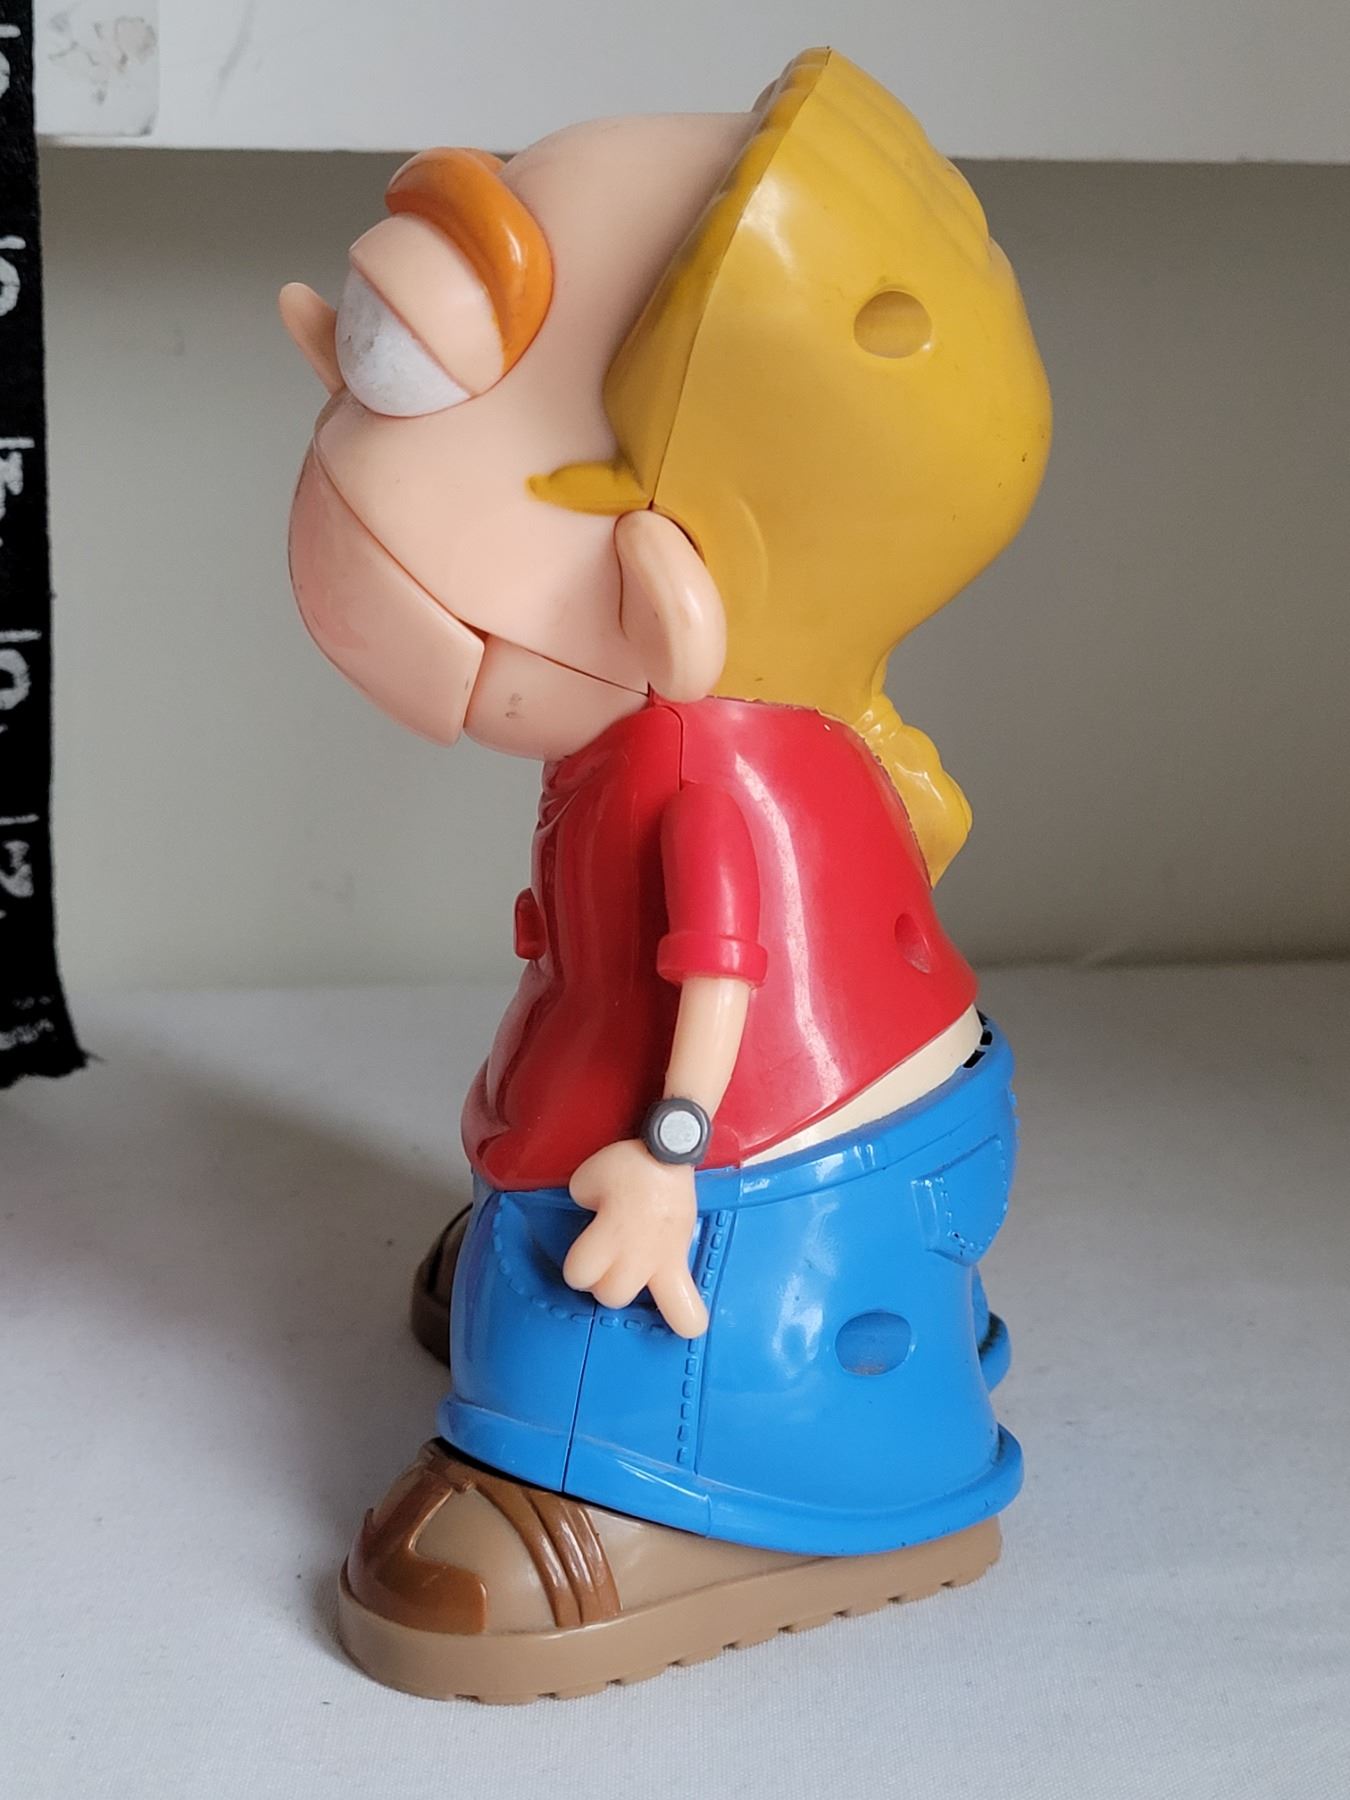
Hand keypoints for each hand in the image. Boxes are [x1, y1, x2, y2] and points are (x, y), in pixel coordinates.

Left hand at [564, 1139, 708, 1337]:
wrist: (670, 1150)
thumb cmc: (627, 1164)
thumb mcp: (586, 1180)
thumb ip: (582, 1206)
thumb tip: (593, 1217)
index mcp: (610, 1235)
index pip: (578, 1274)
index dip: (576, 1264)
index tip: (583, 1249)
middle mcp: (636, 1256)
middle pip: (608, 1295)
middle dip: (600, 1280)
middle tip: (604, 1256)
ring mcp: (663, 1261)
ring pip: (639, 1305)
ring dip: (630, 1290)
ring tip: (629, 1274)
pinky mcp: (681, 1260)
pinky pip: (689, 1307)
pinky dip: (686, 1319)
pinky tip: (685, 1329)